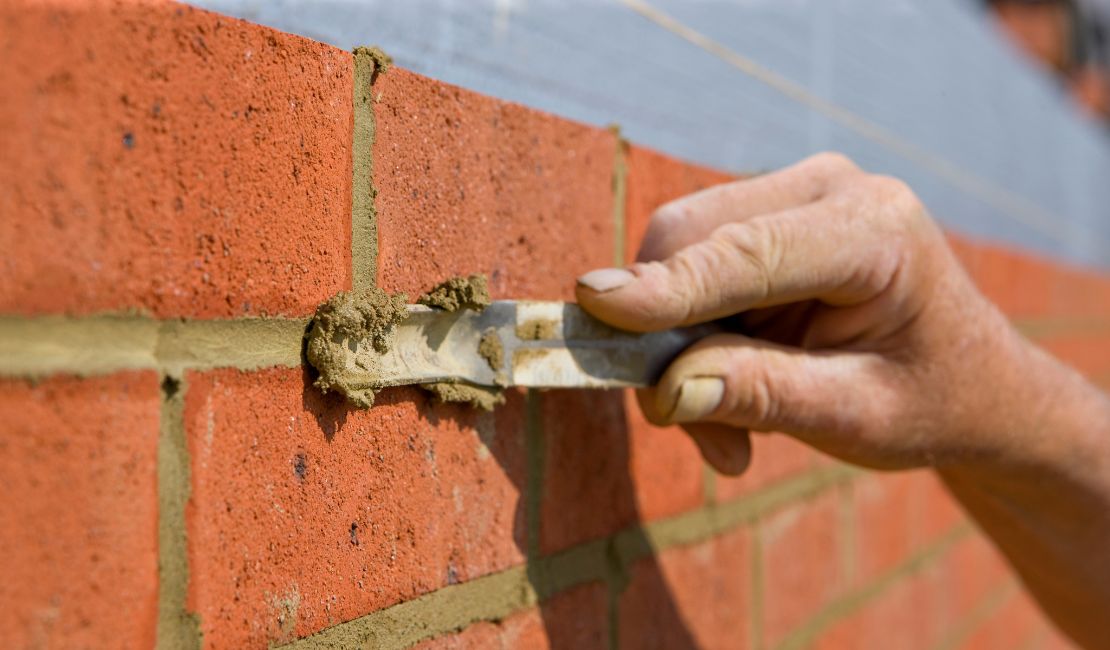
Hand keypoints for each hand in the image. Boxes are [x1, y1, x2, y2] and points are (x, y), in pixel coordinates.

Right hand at [576, 153, 1031, 475]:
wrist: (970, 382)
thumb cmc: (930, 401)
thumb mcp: (858, 417)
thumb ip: (764, 395)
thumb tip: (663, 391)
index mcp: (874, 227)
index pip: (746, 253)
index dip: (668, 288)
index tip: (594, 309)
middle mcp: (829, 187)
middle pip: (693, 235)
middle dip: (666, 330)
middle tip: (688, 425)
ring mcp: (793, 193)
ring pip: (679, 252)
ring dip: (676, 343)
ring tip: (727, 431)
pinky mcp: (764, 216)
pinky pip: (690, 268)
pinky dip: (688, 334)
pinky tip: (729, 389)